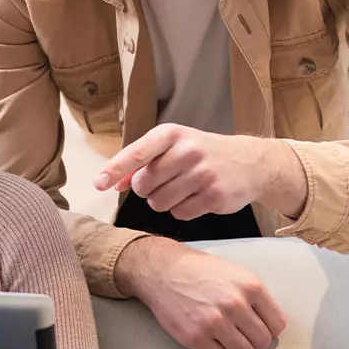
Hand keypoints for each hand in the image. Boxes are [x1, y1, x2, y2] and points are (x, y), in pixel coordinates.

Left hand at [94, 124, 309, 219]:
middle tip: (164, 182)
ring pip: (159, 203)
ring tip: (180, 189)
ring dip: (163, 201)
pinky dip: (182, 210)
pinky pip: (180, 213)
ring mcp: (202, 174)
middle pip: (143, 186)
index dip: (114, 170)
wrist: (250, 162)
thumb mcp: (172, 146)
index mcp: (171, 135)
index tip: (98, 184)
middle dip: (146, 190)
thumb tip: (109, 182)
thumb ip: (140, 162)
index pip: (136, 153)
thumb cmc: (202, 153)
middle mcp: (187, 151)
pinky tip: (196, 197)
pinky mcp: (214, 196)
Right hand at [116, 237, 287, 348]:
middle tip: (239, 333)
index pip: (277, 324)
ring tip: (226, 340)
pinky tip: (211, 343)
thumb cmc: (199, 271)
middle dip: (253, 340)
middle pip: (262, 341)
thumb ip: (255, 296)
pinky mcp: (194, 336)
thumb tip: (271, 325)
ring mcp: (214, 322)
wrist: (161, 270)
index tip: (257, 327)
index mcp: (250, 286)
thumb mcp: (235, 273)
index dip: (268, 328)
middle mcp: (235, 304)